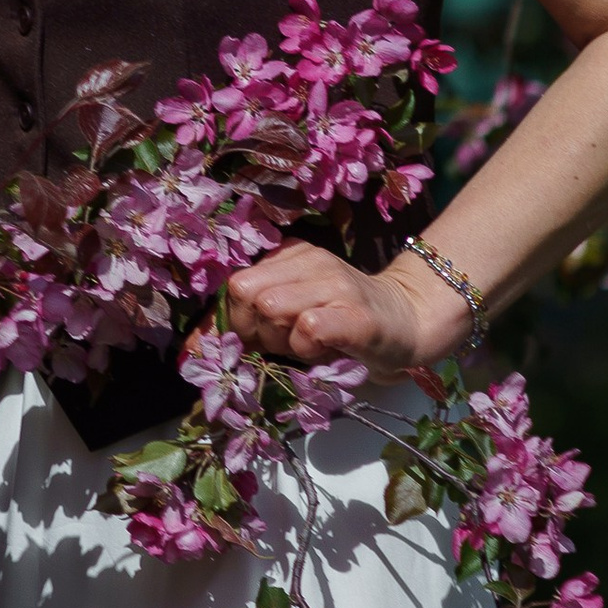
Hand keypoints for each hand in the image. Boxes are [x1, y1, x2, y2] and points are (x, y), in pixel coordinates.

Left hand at [223, 237, 467, 375]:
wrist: (411, 323)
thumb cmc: (345, 324)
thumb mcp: (296, 311)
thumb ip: (256, 318)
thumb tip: (195, 346)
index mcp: (293, 255)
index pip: (235, 284)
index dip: (235, 320)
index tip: (257, 340)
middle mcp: (312, 261)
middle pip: (245, 292)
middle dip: (254, 329)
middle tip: (285, 344)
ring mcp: (336, 284)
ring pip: (271, 306)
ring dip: (280, 339)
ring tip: (308, 346)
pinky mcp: (357, 314)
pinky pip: (309, 327)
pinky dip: (306, 349)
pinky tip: (325, 352)